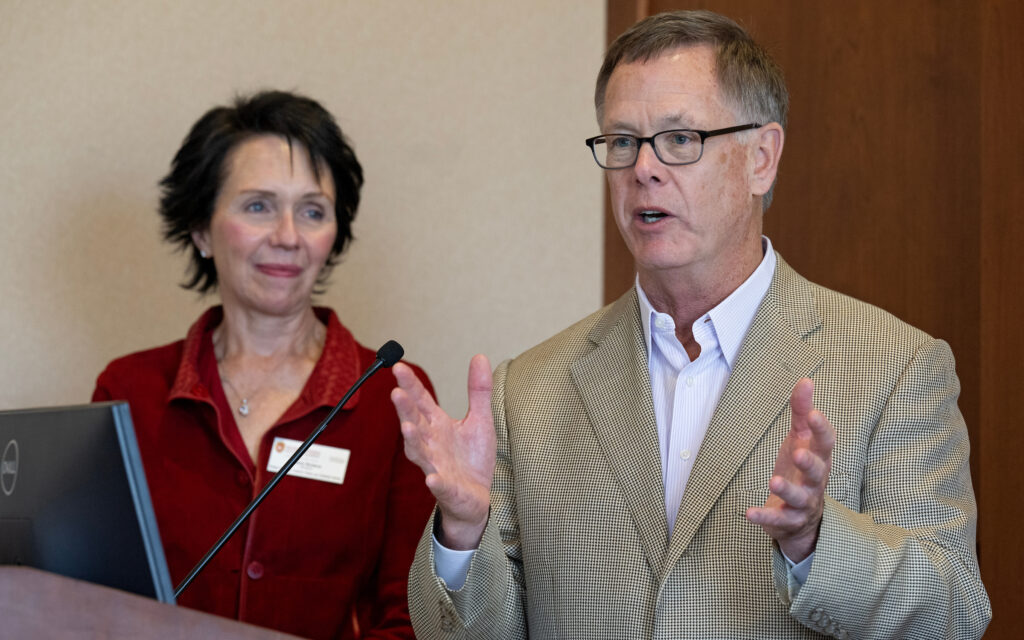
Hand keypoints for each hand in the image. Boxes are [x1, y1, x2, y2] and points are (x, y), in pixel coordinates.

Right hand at [391, 355, 495, 549]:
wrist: (477, 498)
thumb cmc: (472, 458)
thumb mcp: (479, 420)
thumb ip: (478, 390)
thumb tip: (479, 356)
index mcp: (437, 425)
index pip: (420, 401)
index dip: (410, 384)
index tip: (398, 366)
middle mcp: (431, 443)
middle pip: (414, 422)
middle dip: (405, 408)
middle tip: (396, 392)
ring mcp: (436, 466)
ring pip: (419, 452)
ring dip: (412, 440)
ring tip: (406, 427)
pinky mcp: (447, 488)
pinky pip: (439, 485)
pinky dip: (435, 482)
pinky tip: (432, 478)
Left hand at [746, 378, 834, 562]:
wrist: (802, 518)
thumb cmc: (801, 470)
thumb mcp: (801, 439)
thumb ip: (802, 412)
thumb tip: (806, 380)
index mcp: (819, 459)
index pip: (826, 443)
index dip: (822, 429)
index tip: (813, 414)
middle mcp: (815, 482)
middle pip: (818, 472)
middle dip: (809, 462)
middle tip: (798, 452)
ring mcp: (802, 503)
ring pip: (799, 498)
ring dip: (787, 490)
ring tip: (774, 481)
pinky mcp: (786, 520)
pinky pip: (777, 519)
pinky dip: (764, 517)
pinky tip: (749, 512)